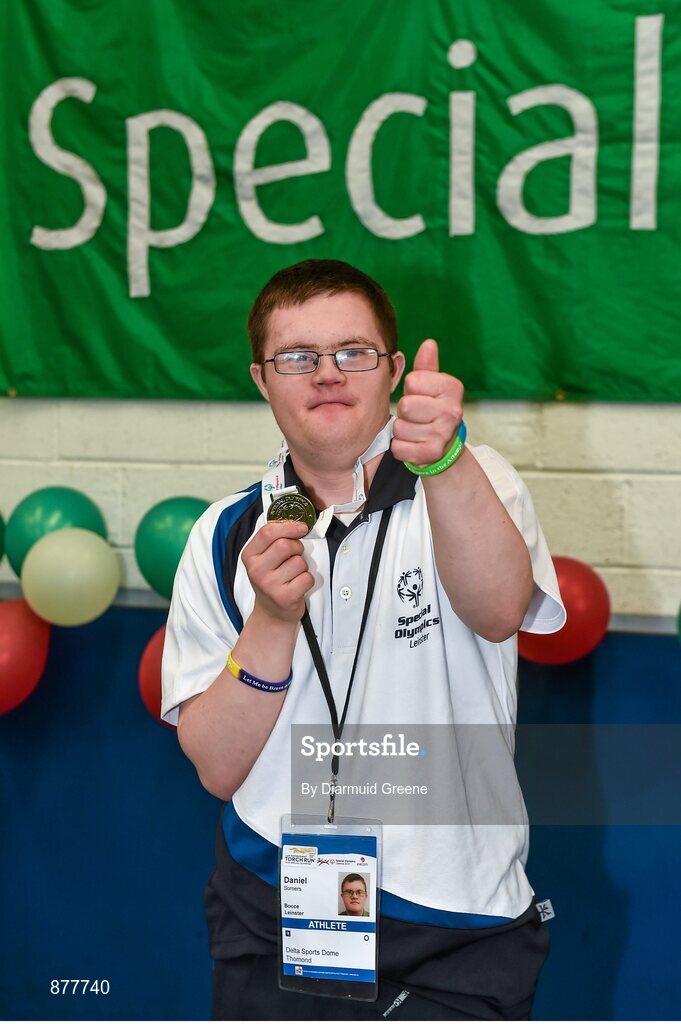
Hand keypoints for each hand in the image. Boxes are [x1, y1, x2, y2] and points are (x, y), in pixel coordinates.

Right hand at [242, 520, 314, 623]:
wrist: (272, 613)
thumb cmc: (272, 579)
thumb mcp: (265, 558)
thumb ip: (275, 539)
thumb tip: (297, 522)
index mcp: (249, 555)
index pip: (268, 532)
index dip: (289, 526)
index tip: (301, 527)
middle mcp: (256, 570)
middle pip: (285, 545)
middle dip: (297, 548)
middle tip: (295, 556)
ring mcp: (269, 585)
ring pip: (299, 562)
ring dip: (302, 566)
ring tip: (293, 575)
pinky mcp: (284, 597)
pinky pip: (307, 578)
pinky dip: (307, 580)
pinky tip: (297, 586)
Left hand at [391, 339, 463, 467]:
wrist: (445, 446)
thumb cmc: (433, 409)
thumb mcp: (432, 386)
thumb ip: (427, 366)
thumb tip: (429, 343)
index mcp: (453, 388)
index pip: (412, 381)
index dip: (411, 389)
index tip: (422, 396)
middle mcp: (453, 411)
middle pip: (405, 406)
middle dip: (404, 411)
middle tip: (416, 416)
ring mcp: (443, 435)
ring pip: (399, 428)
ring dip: (402, 430)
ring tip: (416, 430)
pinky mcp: (431, 454)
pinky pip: (398, 447)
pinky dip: (400, 447)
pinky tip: (413, 444)